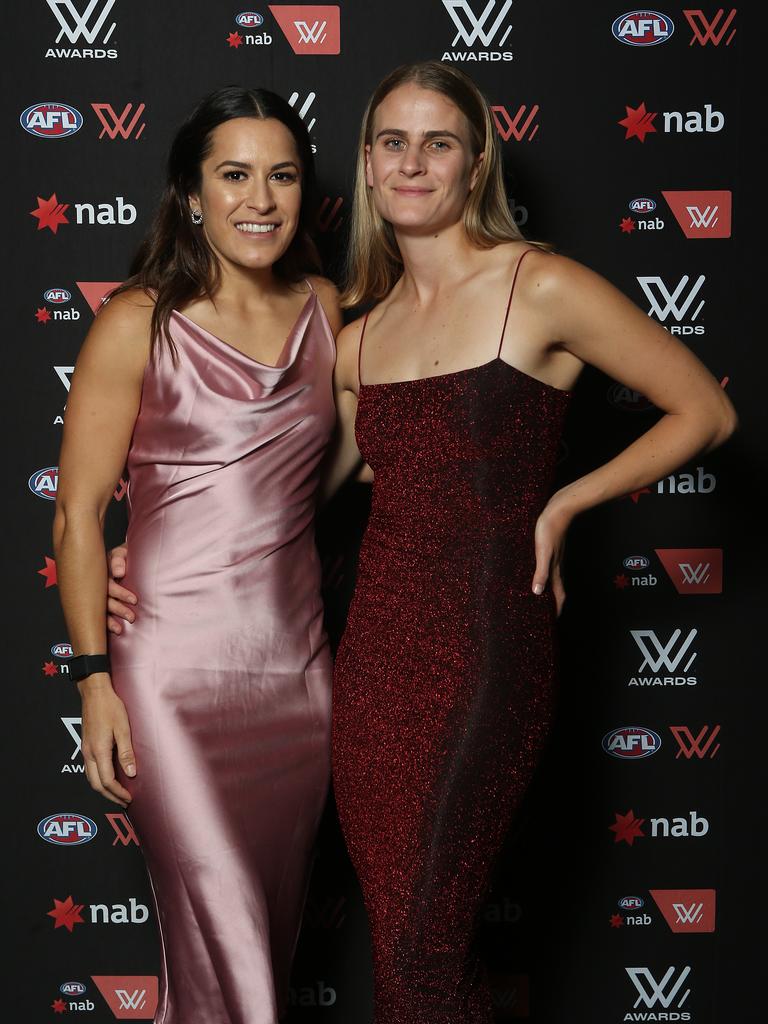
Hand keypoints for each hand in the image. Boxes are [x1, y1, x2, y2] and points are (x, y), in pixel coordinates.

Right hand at [78, 674, 134, 805]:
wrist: (94, 692)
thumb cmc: (111, 707)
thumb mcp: (123, 728)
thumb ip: (126, 752)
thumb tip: (131, 773)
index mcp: (98, 751)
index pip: (107, 781)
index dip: (118, 793)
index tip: (129, 798)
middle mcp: (88, 753)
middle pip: (96, 784)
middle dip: (110, 796)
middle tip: (124, 801)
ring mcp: (85, 749)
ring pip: (91, 778)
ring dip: (103, 789)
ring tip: (117, 793)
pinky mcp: (85, 745)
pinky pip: (89, 769)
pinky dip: (98, 778)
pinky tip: (108, 777)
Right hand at [107, 543, 137, 633]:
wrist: (122, 556)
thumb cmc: (123, 555)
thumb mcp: (121, 552)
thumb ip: (119, 558)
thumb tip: (119, 572)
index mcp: (102, 573)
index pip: (109, 585)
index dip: (120, 593)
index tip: (134, 600)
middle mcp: (98, 586)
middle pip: (105, 600)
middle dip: (118, 610)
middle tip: (132, 617)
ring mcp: (97, 596)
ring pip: (102, 610)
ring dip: (110, 621)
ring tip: (120, 629)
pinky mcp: (99, 604)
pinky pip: (100, 616)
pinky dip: (107, 624)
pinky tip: (115, 631)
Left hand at [532, 499, 571, 615]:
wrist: (559, 509)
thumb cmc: (549, 529)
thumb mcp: (542, 553)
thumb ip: (541, 572)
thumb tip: (537, 593)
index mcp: (555, 570)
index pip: (559, 595)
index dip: (557, 609)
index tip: (554, 621)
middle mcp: (557, 566)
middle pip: (557, 590)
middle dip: (553, 603)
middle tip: (546, 614)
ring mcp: (556, 558)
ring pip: (554, 579)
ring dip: (549, 590)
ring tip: (541, 598)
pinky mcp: (552, 549)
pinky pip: (549, 568)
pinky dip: (545, 576)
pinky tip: (538, 573)